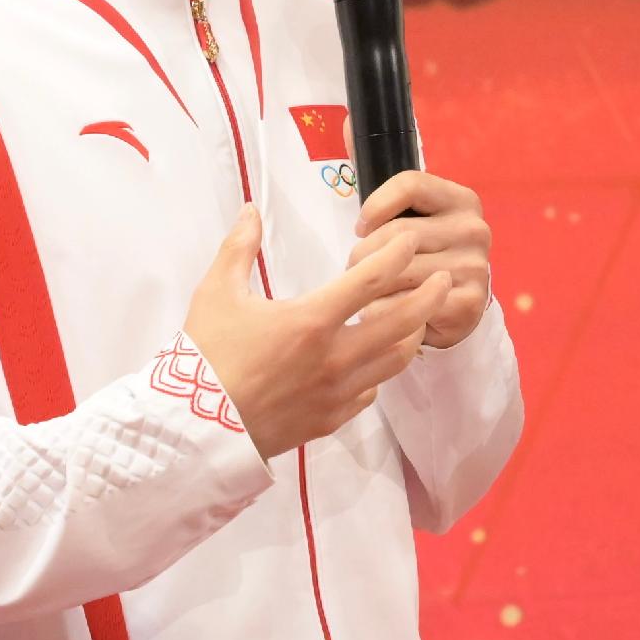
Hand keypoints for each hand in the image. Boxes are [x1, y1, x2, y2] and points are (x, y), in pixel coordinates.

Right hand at [186, 210, 437, 459]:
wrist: (194, 430)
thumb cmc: (205, 356)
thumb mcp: (215, 294)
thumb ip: (239, 248)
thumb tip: (250, 210)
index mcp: (311, 321)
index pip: (371, 280)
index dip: (398, 254)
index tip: (411, 240)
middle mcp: (334, 357)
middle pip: (402, 322)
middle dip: (430, 296)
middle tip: (444, 278)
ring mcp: (336, 393)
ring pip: (395, 361)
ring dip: (411, 335)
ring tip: (416, 317)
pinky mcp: (331, 420)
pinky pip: (370, 392)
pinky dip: (379, 371)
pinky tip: (373, 360)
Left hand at [356, 171, 495, 348]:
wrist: (457, 307)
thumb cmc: (425, 254)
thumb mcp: (412, 214)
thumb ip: (379, 176)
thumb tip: (346, 125)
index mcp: (461, 200)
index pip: (410, 184)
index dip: (375, 204)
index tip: (360, 227)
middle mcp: (474, 229)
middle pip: (398, 232)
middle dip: (364, 253)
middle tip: (355, 267)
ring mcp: (475, 266)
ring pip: (399, 271)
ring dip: (371, 285)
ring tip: (365, 290)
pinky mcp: (471, 302)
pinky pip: (409, 305)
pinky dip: (384, 311)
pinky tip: (382, 309)